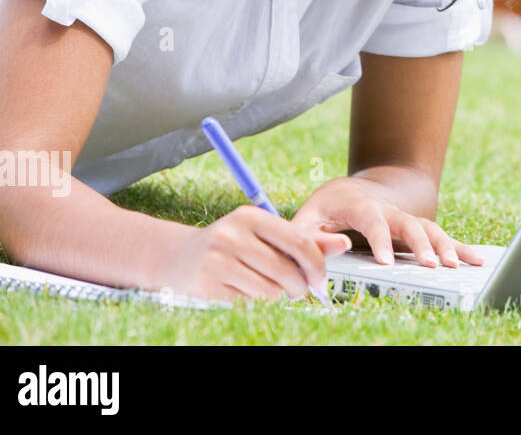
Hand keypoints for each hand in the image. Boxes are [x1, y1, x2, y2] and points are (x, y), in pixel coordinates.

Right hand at [158, 204, 352, 301]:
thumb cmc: (234, 245)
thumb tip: (343, 243)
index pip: (300, 242)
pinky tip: (246, 294)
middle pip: (286, 271)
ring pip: (269, 291)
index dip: (317, 266)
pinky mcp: (206, 286)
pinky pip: (248, 304)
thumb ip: (305, 239)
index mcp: (252, 216)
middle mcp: (232, 234)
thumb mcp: (266, 235)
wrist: (177, 257)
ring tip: (268, 290)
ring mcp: (216, 260)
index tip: (320, 281)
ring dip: (276, 297)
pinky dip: (255, 304)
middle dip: (299, 287)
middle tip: (297, 290)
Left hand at [291, 175, 483, 268]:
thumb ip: (314, 236)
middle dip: (421, 245)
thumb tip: (337, 248)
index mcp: (360, 206)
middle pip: (409, 224)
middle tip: (431, 266)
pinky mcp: (415, 229)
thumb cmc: (325, 211)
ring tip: (455, 265)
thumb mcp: (308, 219)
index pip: (373, 221)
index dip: (381, 241)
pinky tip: (474, 260)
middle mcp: (388, 210)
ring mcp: (405, 219)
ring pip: (429, 229)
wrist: (348, 192)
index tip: (386, 263)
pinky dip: (458, 247)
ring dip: (444, 246)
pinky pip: (439, 237)